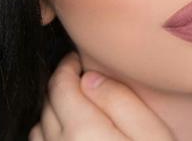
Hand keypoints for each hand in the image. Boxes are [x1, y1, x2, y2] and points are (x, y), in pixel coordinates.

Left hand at [28, 51, 174, 140]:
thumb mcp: (152, 135)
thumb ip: (122, 101)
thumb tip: (91, 78)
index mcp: (83, 133)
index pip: (60, 86)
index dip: (66, 66)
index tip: (76, 59)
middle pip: (47, 104)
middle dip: (61, 85)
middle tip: (79, 77)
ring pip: (39, 128)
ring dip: (54, 110)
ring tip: (77, 103)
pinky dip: (50, 135)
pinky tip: (70, 134)